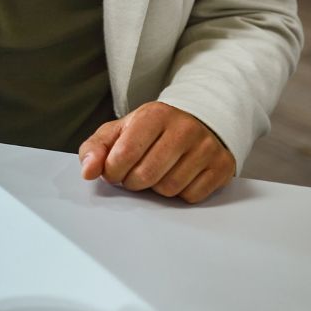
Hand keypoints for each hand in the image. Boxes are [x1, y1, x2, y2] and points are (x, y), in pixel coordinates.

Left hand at [78, 101, 235, 202]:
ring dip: (156, 188)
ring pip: (169, 189)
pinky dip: (180, 193)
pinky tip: (178, 176)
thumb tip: (88, 171)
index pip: (124, 154)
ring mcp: (206, 148)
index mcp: (154, 115)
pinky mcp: (222, 167)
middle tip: (133, 174)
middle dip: (133, 181)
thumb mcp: (120, 130)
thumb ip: (96, 148)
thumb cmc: (151, 130)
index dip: (113, 171)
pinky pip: (192, 196)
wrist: (198, 122)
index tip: (113, 170)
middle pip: (146, 175)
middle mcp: (184, 128)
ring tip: (157, 172)